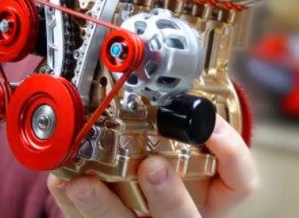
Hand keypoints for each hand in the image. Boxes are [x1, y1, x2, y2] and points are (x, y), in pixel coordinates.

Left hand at [47, 115, 258, 216]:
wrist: (145, 198)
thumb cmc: (171, 165)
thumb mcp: (188, 146)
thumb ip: (186, 123)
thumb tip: (179, 92)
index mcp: (208, 195)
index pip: (238, 183)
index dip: (230, 155)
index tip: (210, 126)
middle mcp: (181, 215)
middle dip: (169, 197)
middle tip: (153, 168)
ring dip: (103, 206)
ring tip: (81, 184)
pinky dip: (71, 204)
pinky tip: (60, 182)